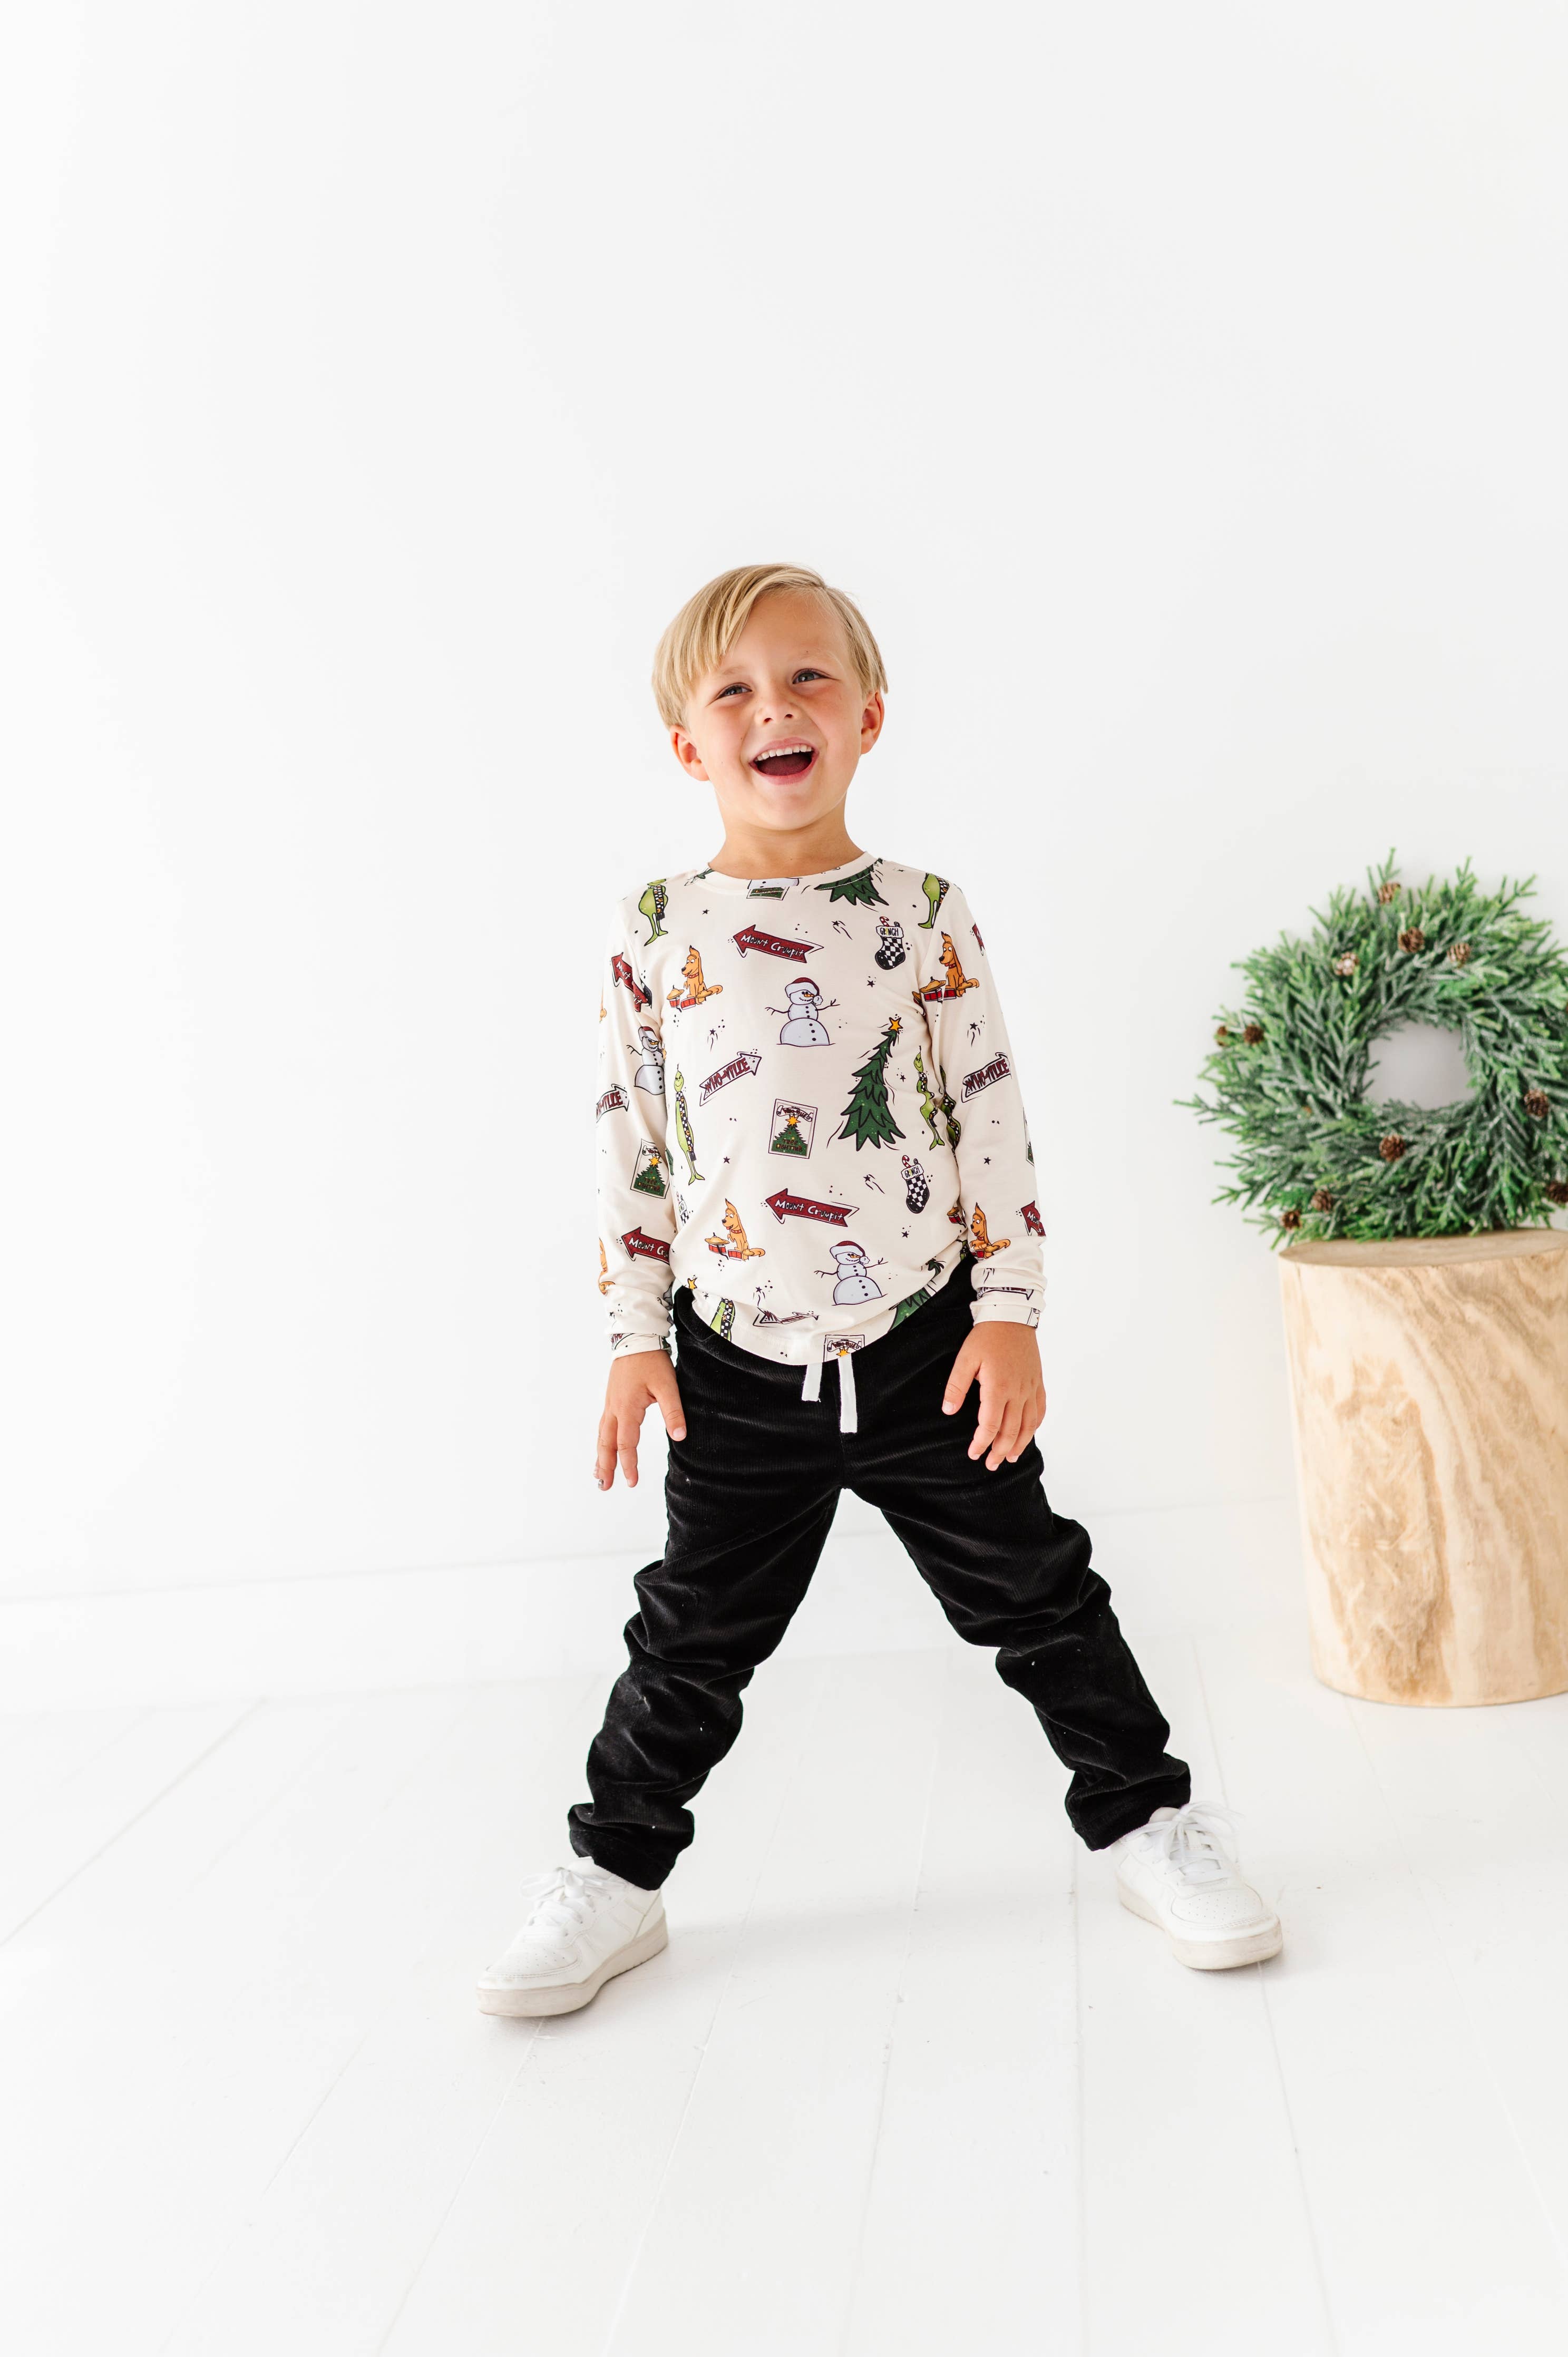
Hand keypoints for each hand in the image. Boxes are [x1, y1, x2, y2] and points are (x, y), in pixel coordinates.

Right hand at [595, 1350, 686, 1489]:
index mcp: (627, 1408)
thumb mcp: (668, 1385)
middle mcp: (614, 1408)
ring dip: (600, 1456)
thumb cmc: (651, 1361)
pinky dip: (602, 1441)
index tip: (631, 1482)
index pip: (625, 1444)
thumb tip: (680, 1437)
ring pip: (602, 1435)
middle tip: (604, 1487)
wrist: (636, 1337)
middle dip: (606, 1466)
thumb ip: (673, 1412)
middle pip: (606, 1444)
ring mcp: (610, 1403)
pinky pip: (603, 1425)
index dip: (628, 1464)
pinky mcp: (612, 1398)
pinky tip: (603, 1447)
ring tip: (599, 1475)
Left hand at [941, 1322, 1046, 1470]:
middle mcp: (1018, 1391)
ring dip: (1019, 1444)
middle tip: (991, 1465)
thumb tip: (948, 1410)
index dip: (981, 1443)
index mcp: (998, 1387)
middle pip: (1011, 1430)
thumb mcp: (965, 1359)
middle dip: (1000, 1451)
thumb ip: (956, 1386)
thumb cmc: (986, 1337)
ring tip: (1010, 1457)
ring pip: (1028, 1424)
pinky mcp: (1037, 1382)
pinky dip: (1035, 1426)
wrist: (1012, 1316)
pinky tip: (1029, 1434)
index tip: (973, 1454)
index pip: (990, 1425)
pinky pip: (1040, 1410)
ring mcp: (1031, 1387)